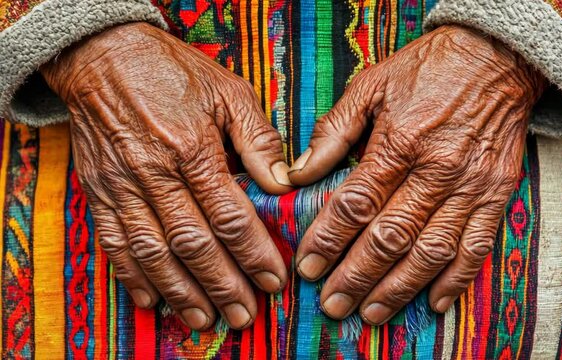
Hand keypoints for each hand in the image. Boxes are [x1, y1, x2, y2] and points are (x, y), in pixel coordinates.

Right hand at [42, 22, 291, 329]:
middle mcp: (155, 175)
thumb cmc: (174, 73)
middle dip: (222, 285)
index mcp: (193, 150)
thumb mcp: (229, 93)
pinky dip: (133, 277)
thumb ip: (259, 140)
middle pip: (193, 244)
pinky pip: (114, 243)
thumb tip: (284, 184)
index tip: (273, 282)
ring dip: (181, 292)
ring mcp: (123, 187)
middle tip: (244, 316)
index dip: (253, 254)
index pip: (230, 216)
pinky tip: (153, 300)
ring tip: (205, 320)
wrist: (105, 57)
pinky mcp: (100, 192)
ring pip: (153, 253)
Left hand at [289, 25, 544, 323]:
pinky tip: (434, 303)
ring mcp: (470, 185)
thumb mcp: (370, 86)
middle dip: (357, 277)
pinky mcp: (497, 193)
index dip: (328, 242)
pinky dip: (457, 280)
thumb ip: (332, 132)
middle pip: (390, 237)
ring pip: (431, 251)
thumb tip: (297, 175)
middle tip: (333, 306)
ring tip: (371, 314)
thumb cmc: (425, 70)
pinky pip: (477, 245)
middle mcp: (436, 170)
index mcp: (399, 141)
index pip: (356, 205)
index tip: (308, 269)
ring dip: (398, 288)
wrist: (495, 57)